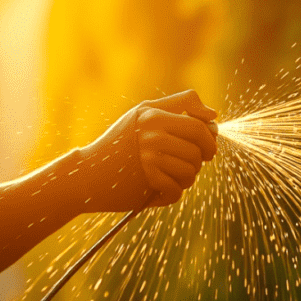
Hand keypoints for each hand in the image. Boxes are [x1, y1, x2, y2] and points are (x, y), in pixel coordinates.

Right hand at [78, 90, 217, 210]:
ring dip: (186, 178)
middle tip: (195, 162)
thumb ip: (179, 106)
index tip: (206, 145)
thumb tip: (213, 115)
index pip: (199, 126)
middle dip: (202, 159)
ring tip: (170, 176)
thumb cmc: (121, 142)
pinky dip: (171, 194)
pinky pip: (177, 190)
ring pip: (191, 171)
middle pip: (199, 150)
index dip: (209, 138)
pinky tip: (158, 190)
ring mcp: (149, 157)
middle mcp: (151, 133)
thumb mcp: (144, 114)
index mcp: (153, 115)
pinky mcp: (147, 180)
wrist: (87, 173)